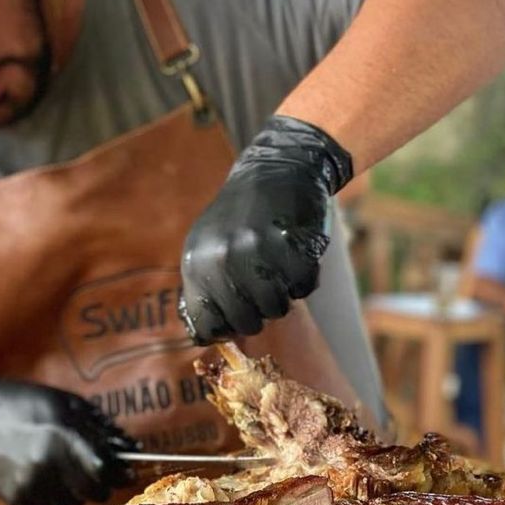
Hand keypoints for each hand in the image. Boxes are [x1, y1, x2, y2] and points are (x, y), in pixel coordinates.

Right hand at [0, 378, 135, 504]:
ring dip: (77, 491)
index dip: (120, 473)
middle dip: (100, 483)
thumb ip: (98, 428)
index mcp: (61, 437)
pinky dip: (55, 499)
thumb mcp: (65, 404)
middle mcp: (47, 465)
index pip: (103, 470)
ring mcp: (30, 486)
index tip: (127, 471)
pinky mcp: (16, 500)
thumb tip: (131, 448)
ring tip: (65, 471)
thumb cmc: (26, 405)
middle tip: (97, 473)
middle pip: (92, 491)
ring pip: (73, 503)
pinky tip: (47, 480)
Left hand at [178, 115, 352, 343]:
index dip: (225, 329)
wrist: (278, 169)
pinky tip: (296, 255)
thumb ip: (203, 287)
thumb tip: (202, 335)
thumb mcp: (206, 245)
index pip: (208, 327)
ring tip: (279, 269)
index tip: (236, 319)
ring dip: (283, 295)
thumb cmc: (239, 216)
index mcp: (198, 262)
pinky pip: (304, 289)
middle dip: (258, 313)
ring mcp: (259, 254)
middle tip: (263, 288)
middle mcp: (225, 260)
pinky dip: (305, 279)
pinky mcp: (294, 248)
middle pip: (247, 323)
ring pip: (278, 309)